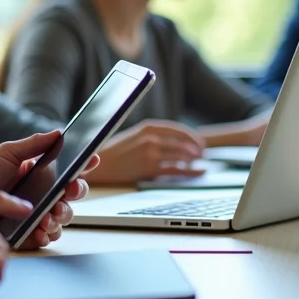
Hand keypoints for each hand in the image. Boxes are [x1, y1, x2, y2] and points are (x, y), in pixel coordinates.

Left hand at [0, 131, 92, 248]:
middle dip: (76, 192)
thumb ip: (32, 144)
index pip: (72, 169)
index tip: (91, 159)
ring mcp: (40, 214)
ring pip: (65, 217)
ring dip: (62, 215)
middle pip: (74, 194)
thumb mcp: (6, 154)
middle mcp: (46, 194)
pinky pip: (49, 236)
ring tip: (49, 215)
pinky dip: (49, 234)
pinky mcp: (31, 232)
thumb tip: (58, 132)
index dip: (85, 164)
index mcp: (44, 173)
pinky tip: (41, 230)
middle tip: (67, 191)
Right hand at [86, 119, 206, 183]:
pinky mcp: (149, 168)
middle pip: (181, 142)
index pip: (176, 129)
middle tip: (201, 152)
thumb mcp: (131, 136)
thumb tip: (169, 141)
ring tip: (198, 162)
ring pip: (181, 156)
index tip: (198, 141)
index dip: (190, 136)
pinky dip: (191, 171)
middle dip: (194, 148)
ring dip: (193, 159)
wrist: (96, 165)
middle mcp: (150, 138)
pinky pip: (176, 169)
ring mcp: (150, 153)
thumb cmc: (113, 152)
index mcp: (146, 127)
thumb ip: (149, 136)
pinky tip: (198, 172)